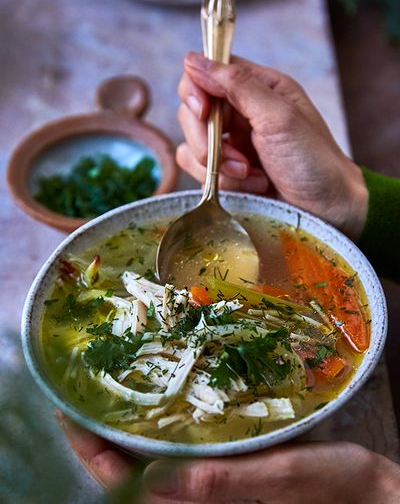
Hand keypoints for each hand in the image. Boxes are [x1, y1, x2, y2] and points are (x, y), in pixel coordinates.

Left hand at [57, 412, 399, 503]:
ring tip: (116, 380)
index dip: (92, 450)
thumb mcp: (285, 479)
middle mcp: (199, 495)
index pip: (127, 484)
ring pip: (155, 454)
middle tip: (85, 386)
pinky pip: (183, 445)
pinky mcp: (229, 466)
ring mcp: (212, 480)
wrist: (370, 494)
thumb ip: (226, 482)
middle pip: (131, 470)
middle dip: (102, 432)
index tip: (69, 410)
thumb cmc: (338, 489)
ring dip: (130, 421)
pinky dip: (165, 420)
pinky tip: (165, 390)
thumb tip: (154, 484)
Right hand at [177, 53, 367, 239]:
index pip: (206, 73)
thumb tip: (193, 60)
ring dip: (219, 165)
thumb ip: (237, 85)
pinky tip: (249, 186)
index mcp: (257, 88)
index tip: (204, 113)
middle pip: (191, 111)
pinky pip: (196, 170)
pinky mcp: (223, 171)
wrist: (324, 210)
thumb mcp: (279, 116)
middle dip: (209, 139)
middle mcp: (240, 112)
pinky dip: (219, 181)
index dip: (196, 91)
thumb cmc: (313, 161)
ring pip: (190, 144)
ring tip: (252, 175)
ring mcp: (230, 143)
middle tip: (239, 160)